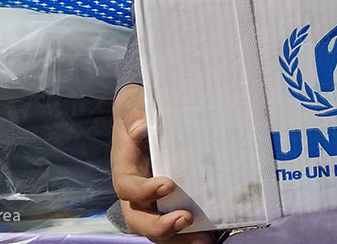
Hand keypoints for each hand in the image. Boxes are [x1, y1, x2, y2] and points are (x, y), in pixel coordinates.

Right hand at [111, 84, 215, 242]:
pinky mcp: (168, 202)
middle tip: (185, 218)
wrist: (142, 116)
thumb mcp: (133, 106)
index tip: (168, 184)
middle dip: (159, 226)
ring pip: (156, 228)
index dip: (144, 192)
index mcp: (125, 169)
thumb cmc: (137, 112)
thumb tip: (140, 128)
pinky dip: (189, 233)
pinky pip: (173, 223)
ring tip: (203, 238)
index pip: (127, 188)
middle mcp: (135, 191)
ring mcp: (151, 200)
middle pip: (138, 219)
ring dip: (178, 238)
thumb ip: (134, 114)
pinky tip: (211, 234)